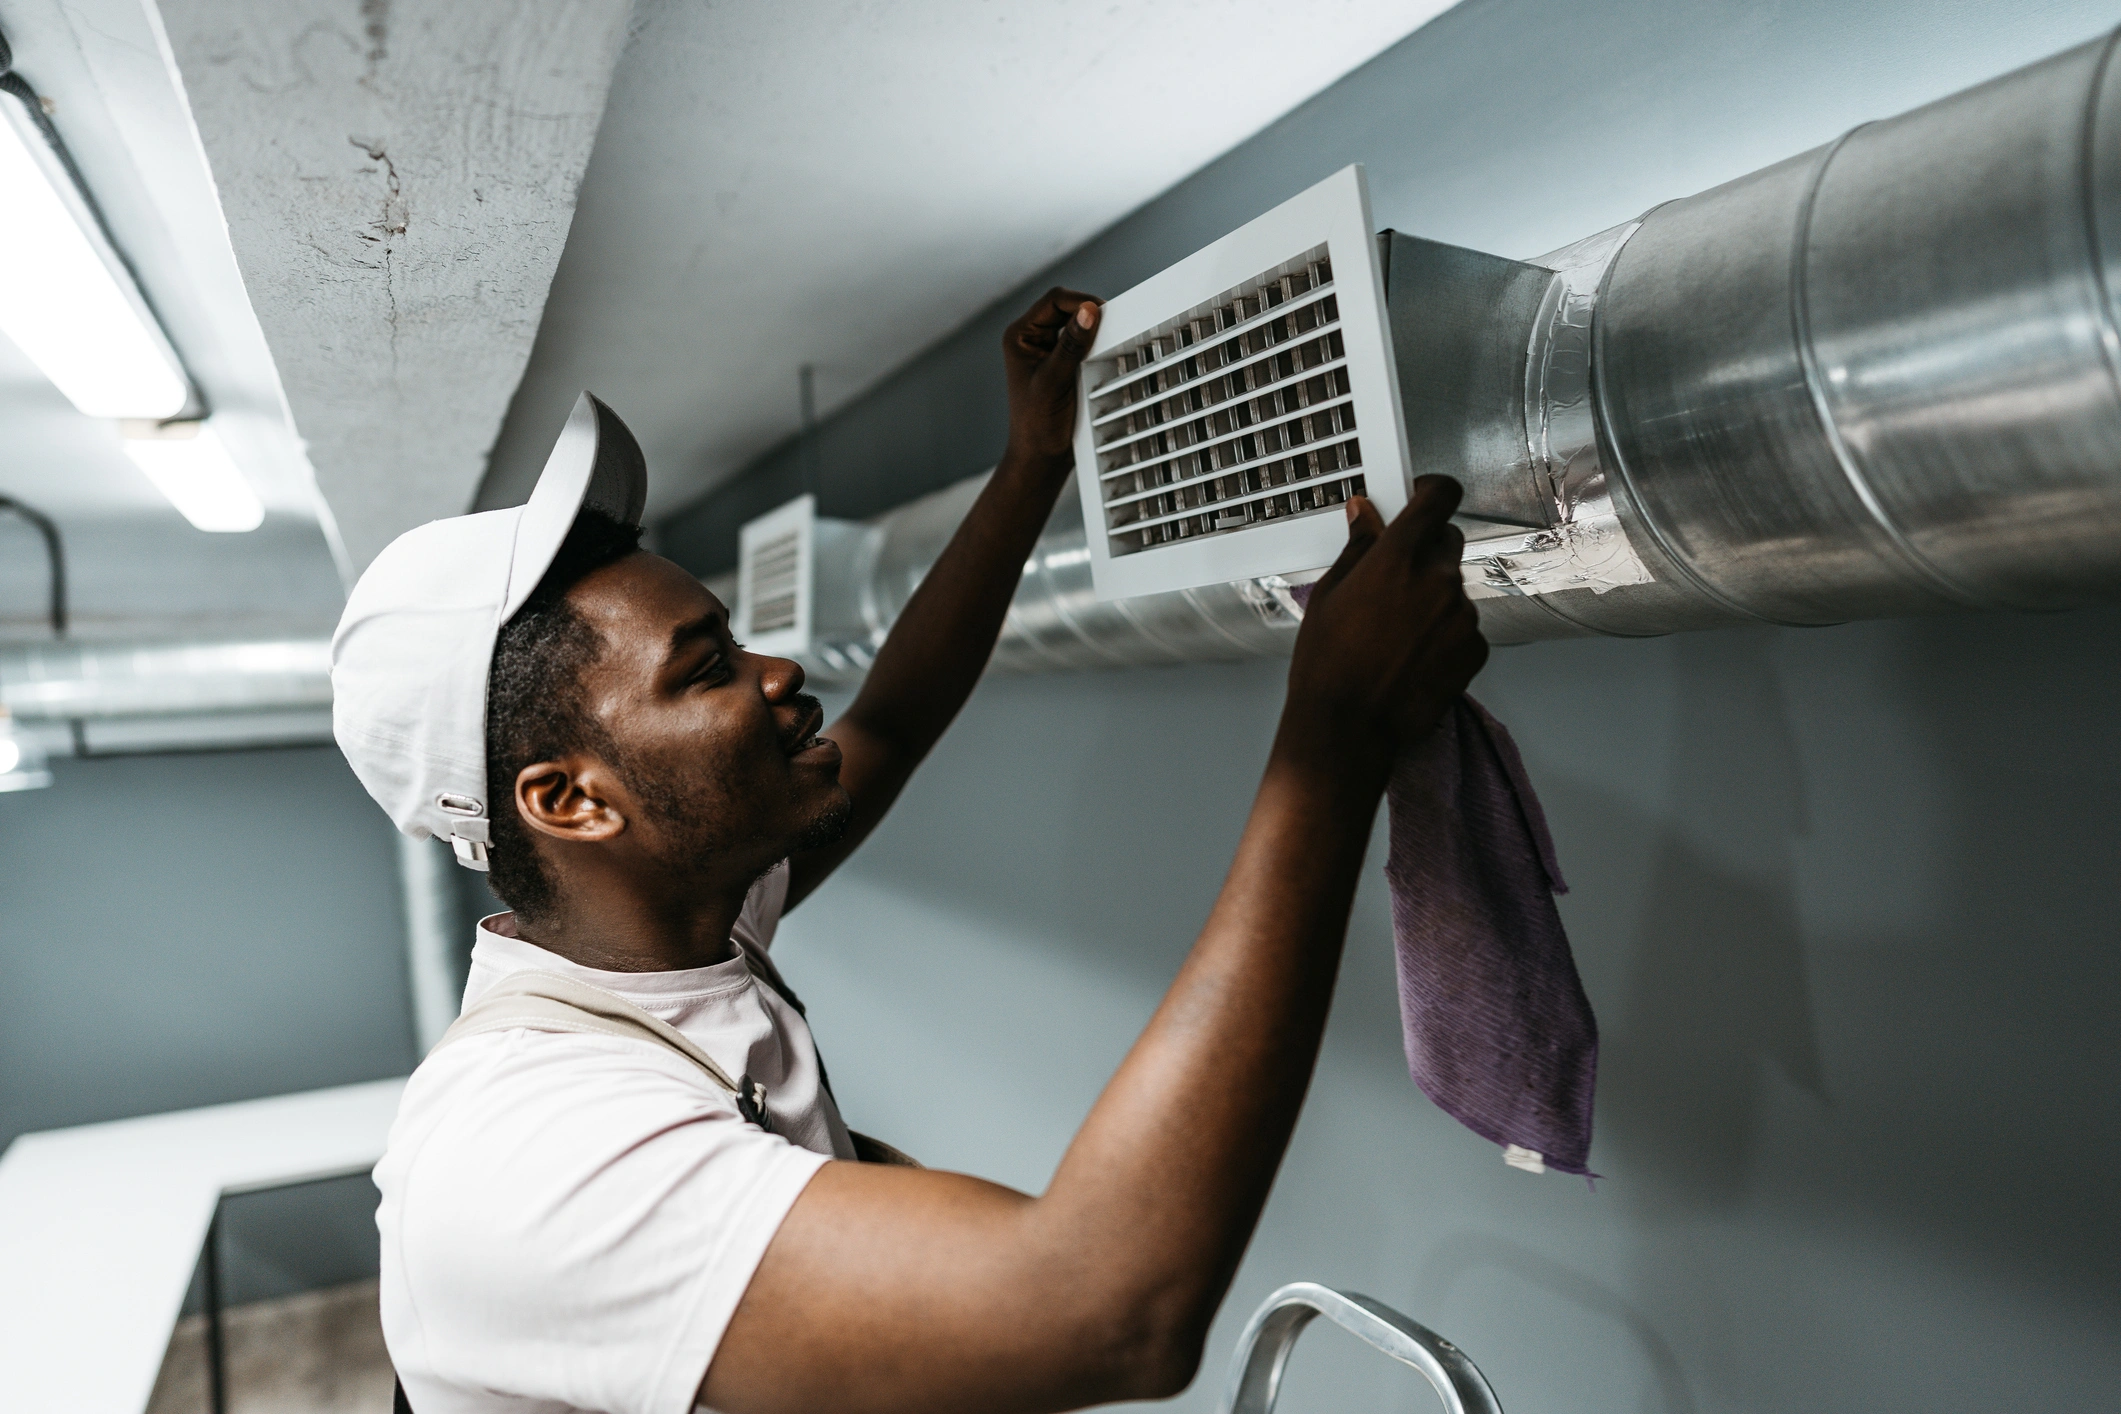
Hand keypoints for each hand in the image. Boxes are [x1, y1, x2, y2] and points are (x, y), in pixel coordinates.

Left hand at [1001, 287, 1100, 464]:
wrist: (1041, 458)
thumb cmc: (1037, 426)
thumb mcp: (1055, 381)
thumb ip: (1071, 346)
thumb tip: (1088, 312)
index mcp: (1020, 336)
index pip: (1054, 301)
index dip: (1080, 302)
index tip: (1103, 315)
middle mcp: (1032, 339)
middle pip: (1066, 307)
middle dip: (1088, 315)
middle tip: (1110, 328)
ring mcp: (1048, 350)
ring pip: (1077, 324)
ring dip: (1093, 331)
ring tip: (1106, 343)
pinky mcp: (1063, 363)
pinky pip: (1083, 342)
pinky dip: (1096, 345)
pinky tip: (1104, 355)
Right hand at [1284, 477, 1487, 757]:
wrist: (1347, 726)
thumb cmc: (1329, 665)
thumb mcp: (1330, 594)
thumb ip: (1358, 547)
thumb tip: (1365, 515)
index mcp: (1398, 557)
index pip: (1440, 497)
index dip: (1433, 491)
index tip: (1424, 496)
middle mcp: (1438, 580)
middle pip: (1448, 541)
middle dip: (1425, 551)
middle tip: (1394, 578)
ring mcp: (1462, 615)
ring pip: (1454, 587)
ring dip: (1433, 597)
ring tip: (1395, 632)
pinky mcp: (1476, 647)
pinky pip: (1464, 625)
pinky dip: (1445, 632)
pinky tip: (1412, 653)